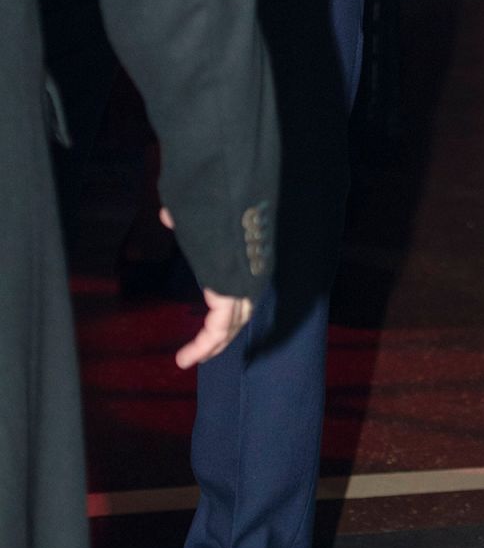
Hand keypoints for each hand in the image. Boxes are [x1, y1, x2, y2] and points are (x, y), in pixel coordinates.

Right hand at [158, 209, 252, 367]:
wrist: (232, 188)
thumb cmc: (216, 194)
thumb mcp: (197, 212)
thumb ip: (184, 219)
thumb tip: (169, 214)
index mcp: (246, 255)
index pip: (240, 290)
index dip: (228, 309)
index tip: (210, 322)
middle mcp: (250, 271)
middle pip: (239, 313)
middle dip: (220, 336)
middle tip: (201, 352)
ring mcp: (245, 283)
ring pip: (232, 325)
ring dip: (211, 345)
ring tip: (188, 360)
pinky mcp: (235, 291)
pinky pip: (221, 326)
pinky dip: (205, 344)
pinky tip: (187, 357)